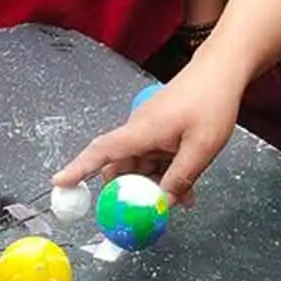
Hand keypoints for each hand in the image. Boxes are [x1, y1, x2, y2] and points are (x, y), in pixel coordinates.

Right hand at [51, 59, 241, 204]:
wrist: (221, 71)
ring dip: (154, 183)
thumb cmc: (211, 102)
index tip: (59, 183)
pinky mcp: (160, 129)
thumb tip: (162, 203)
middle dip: (131, 190)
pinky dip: (164, 171)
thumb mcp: (202, 148)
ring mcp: (149, 128)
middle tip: (150, 210)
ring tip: (184, 197)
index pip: (101, 151)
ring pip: (140, 165)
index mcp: (141, 130)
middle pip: (120, 166)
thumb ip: (180, 178)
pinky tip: (186, 185)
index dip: (78, 168)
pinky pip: (153, 157)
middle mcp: (139, 129)